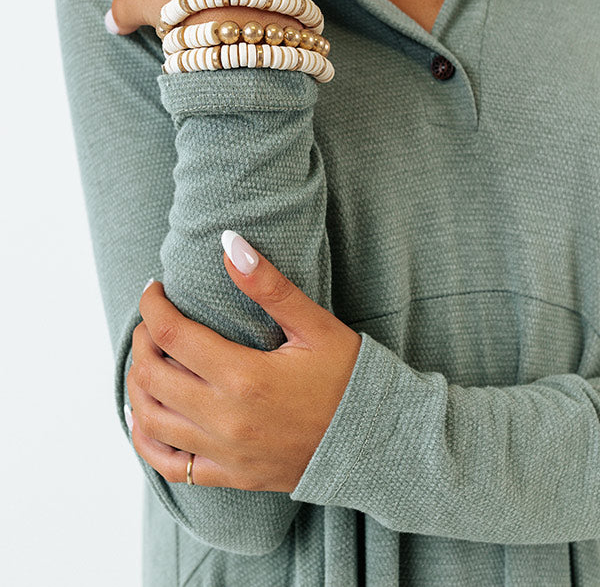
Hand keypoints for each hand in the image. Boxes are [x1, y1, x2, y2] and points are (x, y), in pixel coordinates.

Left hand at [126, 236, 361, 492]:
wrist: (379, 442)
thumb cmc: (349, 377)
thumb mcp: (315, 325)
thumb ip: (269, 286)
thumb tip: (229, 243)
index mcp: (245, 377)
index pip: (172, 335)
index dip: (152, 307)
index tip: (154, 289)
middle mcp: (227, 419)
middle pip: (152, 376)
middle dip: (141, 341)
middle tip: (151, 322)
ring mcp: (226, 454)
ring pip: (151, 420)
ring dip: (137, 385)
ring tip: (147, 360)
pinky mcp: (231, 477)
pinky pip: (170, 466)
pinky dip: (145, 440)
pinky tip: (146, 417)